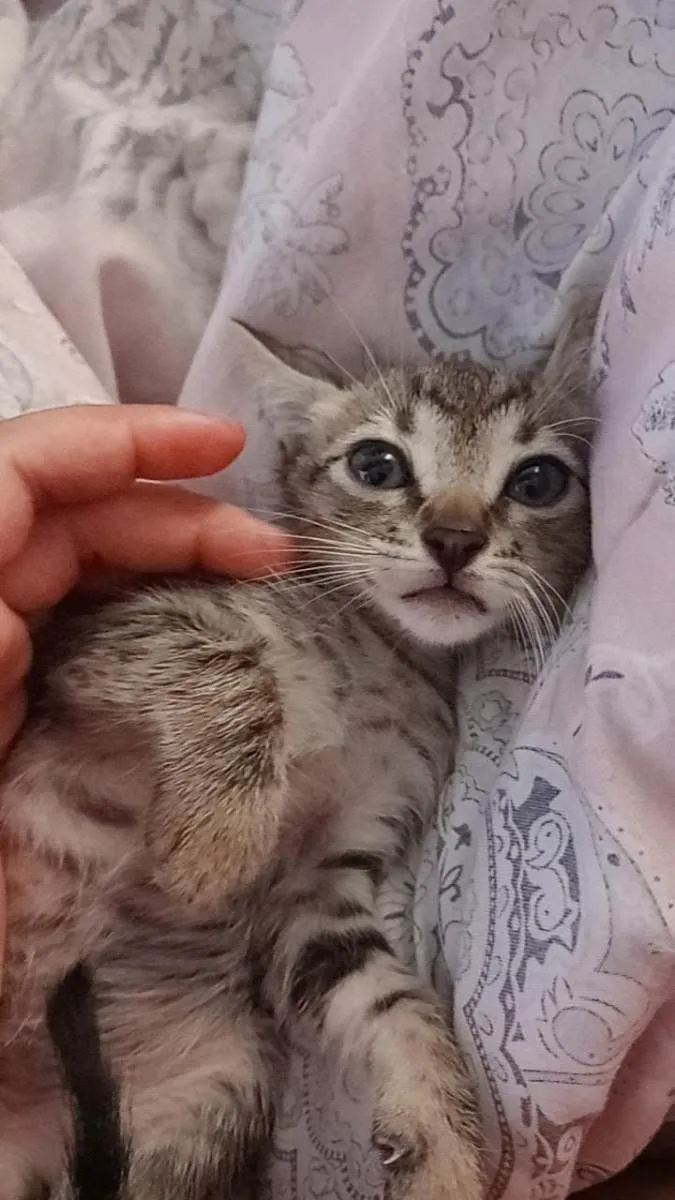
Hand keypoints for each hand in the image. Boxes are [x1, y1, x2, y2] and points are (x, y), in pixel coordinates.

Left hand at [0, 404, 292, 755]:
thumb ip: (6, 587)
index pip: (30, 469)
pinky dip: (154, 624)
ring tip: (261, 587)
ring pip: (94, 577)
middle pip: (80, 521)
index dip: (128, 440)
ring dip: (178, 568)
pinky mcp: (22, 703)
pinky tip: (207, 640)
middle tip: (277, 558)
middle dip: (181, 521)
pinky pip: (95, 639)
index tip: (223, 448)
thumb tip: (35, 561)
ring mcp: (0, 655)